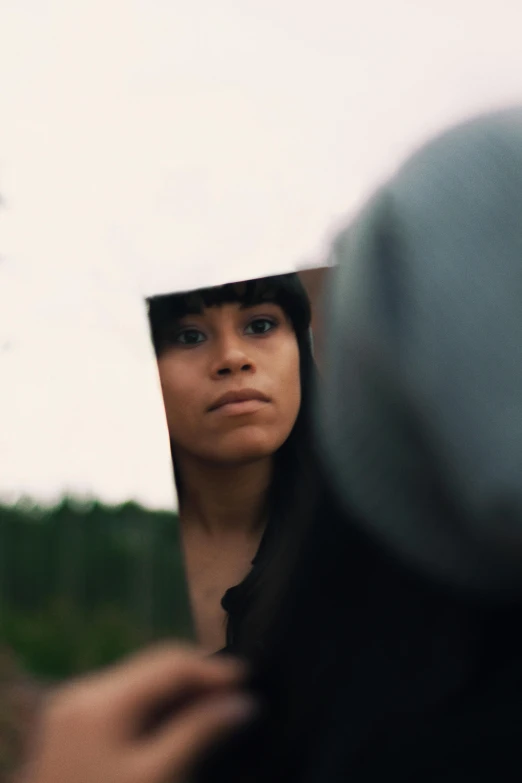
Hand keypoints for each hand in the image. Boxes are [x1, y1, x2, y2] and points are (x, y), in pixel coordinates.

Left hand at [17, 643, 254, 782]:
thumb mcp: (157, 777)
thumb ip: (200, 734)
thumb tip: (245, 702)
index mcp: (100, 699)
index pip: (168, 663)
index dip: (212, 668)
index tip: (250, 679)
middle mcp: (82, 690)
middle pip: (152, 667)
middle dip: (195, 677)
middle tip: (237, 695)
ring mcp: (71, 706)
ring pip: (138, 682)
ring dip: (176, 691)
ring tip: (213, 709)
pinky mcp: (68, 725)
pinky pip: (121, 700)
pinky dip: (152, 707)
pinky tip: (176, 724)